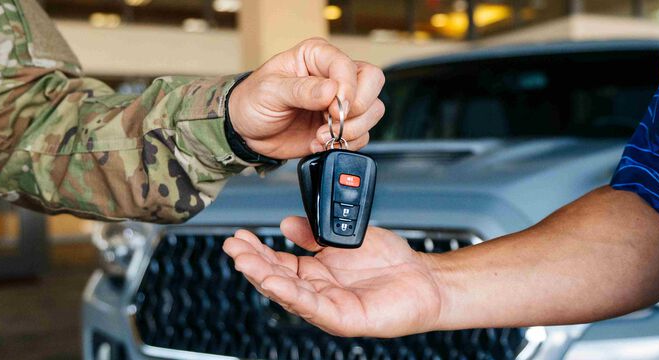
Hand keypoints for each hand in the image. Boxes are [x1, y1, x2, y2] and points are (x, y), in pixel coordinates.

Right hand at [222, 216, 443, 337]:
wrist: (426, 278)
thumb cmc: (390, 261)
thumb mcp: (344, 237)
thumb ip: (315, 233)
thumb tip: (285, 224)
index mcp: (316, 272)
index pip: (279, 263)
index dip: (257, 251)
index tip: (239, 236)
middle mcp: (318, 291)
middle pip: (277, 279)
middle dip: (253, 263)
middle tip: (233, 247)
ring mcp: (330, 307)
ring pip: (290, 295)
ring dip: (266, 278)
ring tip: (246, 263)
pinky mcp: (346, 319)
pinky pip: (315, 308)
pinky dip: (294, 296)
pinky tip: (277, 283)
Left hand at [227, 38, 385, 159]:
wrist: (246, 131)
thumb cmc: (253, 100)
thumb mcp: (270, 91)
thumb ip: (302, 90)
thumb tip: (332, 91)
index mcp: (317, 56)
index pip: (349, 66)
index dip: (347, 88)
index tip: (333, 107)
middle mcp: (334, 76)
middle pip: (372, 83)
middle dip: (357, 108)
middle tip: (331, 121)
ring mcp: (340, 102)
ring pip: (372, 111)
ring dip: (352, 129)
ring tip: (321, 136)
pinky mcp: (341, 126)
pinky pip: (362, 135)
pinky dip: (345, 144)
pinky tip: (319, 143)